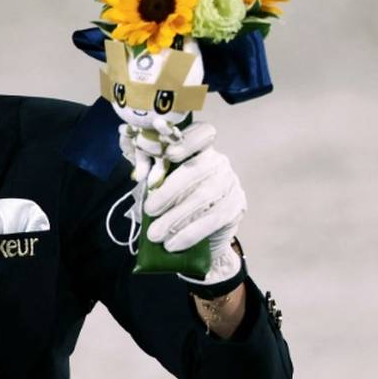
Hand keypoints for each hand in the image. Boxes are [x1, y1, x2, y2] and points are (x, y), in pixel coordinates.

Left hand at [139, 121, 245, 283]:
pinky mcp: (237, 207)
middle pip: (197, 170)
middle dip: (169, 190)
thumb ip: (154, 176)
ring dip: (176, 217)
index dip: (188, 141)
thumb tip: (140, 175)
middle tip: (148, 211)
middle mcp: (219, 162)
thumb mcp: (163, 186)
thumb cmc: (177, 203)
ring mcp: (231, 184)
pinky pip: (212, 219)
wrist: (203, 236)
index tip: (169, 155)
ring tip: (154, 234)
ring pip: (204, 196)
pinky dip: (189, 233)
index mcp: (201, 149)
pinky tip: (173, 244)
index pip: (203, 134)